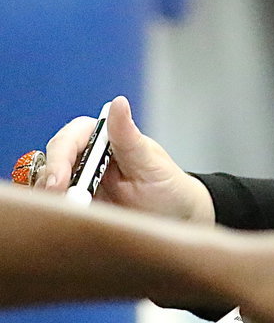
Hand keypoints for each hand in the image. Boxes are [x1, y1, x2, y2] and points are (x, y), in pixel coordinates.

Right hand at [39, 95, 213, 222]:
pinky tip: (65, 220)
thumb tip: (119, 102)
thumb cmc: (168, 186)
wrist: (177, 218)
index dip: (60, 159)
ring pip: (47, 185)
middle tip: (60, 202)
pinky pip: (54, 207)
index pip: (70, 139)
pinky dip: (54, 213)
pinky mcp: (77, 206)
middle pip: (51, 163)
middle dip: (49, 181)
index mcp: (103, 138)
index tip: (60, 180)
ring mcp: (79, 183)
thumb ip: (129, 137)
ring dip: (49, 199)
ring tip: (67, 213)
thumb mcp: (150, 163)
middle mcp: (86, 158)